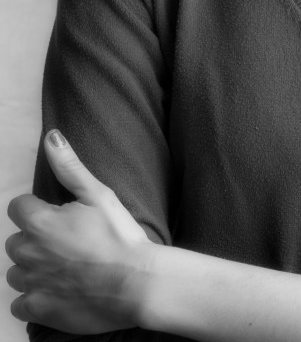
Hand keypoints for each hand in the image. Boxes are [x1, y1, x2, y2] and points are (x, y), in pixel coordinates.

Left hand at [5, 130, 154, 331]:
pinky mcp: (39, 310)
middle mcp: (28, 253)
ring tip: (62, 266)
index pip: (18, 207)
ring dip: (31, 267)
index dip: (36, 208)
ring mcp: (32, 284)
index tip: (57, 215)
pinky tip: (55, 290)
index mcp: (40, 223)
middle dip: (34, 238)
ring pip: (16, 271)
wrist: (136, 284)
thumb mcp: (99, 194)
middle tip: (65, 241)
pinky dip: (33, 296)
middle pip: (16, 240)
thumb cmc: (119, 236)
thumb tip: (51, 137)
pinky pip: (20, 303)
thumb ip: (69, 167)